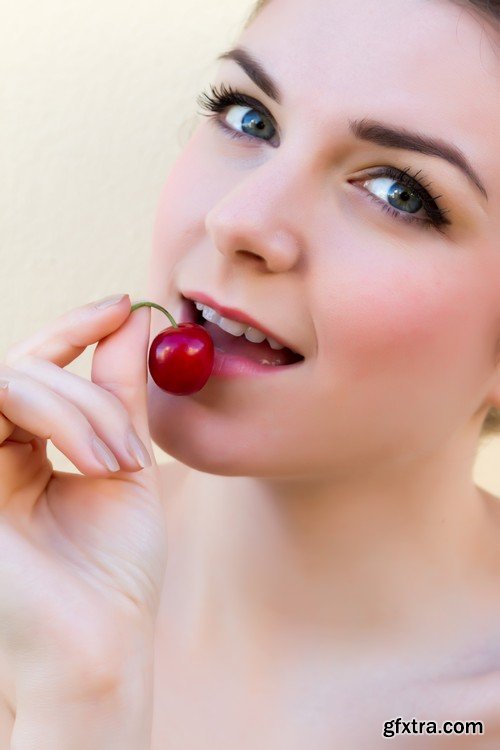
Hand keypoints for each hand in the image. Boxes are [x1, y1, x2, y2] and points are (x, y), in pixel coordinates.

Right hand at [0, 294, 166, 703]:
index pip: (37, 369)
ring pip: (14, 379)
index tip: (121, 304)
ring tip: (121, 464)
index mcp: (25, 453)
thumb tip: (132, 321)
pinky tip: (98, 463)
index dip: (74, 327)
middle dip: (91, 390)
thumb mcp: (125, 466)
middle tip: (132, 444)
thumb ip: (120, 395)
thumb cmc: (112, 571)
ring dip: (81, 408)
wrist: (99, 645)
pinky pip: (1, 401)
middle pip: (26, 367)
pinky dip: (61, 417)